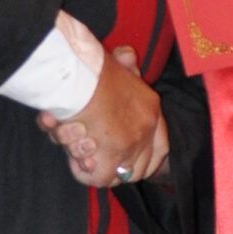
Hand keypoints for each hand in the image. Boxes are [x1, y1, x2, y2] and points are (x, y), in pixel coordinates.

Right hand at [36, 46, 166, 188]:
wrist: (78, 74)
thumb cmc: (90, 66)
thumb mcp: (115, 62)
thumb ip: (124, 62)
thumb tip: (127, 55)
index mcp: (151, 109)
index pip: (160, 149)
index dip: (145, 163)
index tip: (126, 167)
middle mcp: (146, 129)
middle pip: (137, 169)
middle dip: (111, 168)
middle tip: (89, 156)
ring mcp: (130, 144)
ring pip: (114, 175)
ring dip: (91, 164)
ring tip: (76, 147)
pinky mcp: (111, 156)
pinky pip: (98, 179)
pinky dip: (82, 171)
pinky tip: (72, 155)